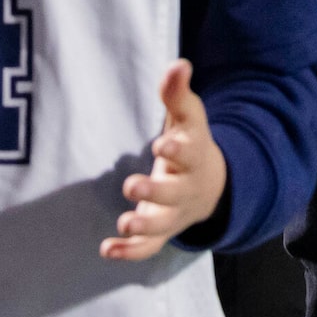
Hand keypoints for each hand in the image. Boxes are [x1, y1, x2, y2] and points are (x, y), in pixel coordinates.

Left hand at [102, 60, 226, 261]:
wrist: (210, 185)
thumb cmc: (191, 143)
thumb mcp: (188, 117)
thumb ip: (178, 93)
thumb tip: (179, 64)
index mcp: (195, 157)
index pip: (191, 153)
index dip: (178, 149)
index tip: (162, 144)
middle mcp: (187, 189)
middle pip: (174, 194)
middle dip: (154, 192)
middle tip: (132, 186)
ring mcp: (175, 214)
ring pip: (163, 225)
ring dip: (144, 225)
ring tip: (124, 223)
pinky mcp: (161, 232)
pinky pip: (149, 247)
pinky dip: (130, 252)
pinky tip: (106, 249)